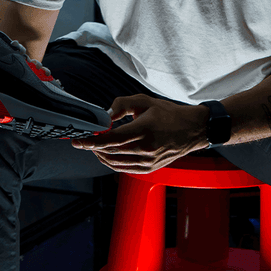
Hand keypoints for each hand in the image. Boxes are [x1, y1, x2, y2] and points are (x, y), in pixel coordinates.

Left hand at [71, 94, 207, 173]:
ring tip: (95, 146)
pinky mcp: (149, 169)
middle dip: (93, 147)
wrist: (192, 130)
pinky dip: (112, 162)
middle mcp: (146, 148)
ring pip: (115, 163)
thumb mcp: (145, 101)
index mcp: (144, 130)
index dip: (92, 141)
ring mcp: (148, 161)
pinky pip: (123, 168)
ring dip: (101, 155)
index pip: (111, 139)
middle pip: (110, 152)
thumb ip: (122, 104)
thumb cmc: (169, 114)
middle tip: (85, 140)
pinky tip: (107, 154)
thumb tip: (105, 115)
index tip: (79, 141)